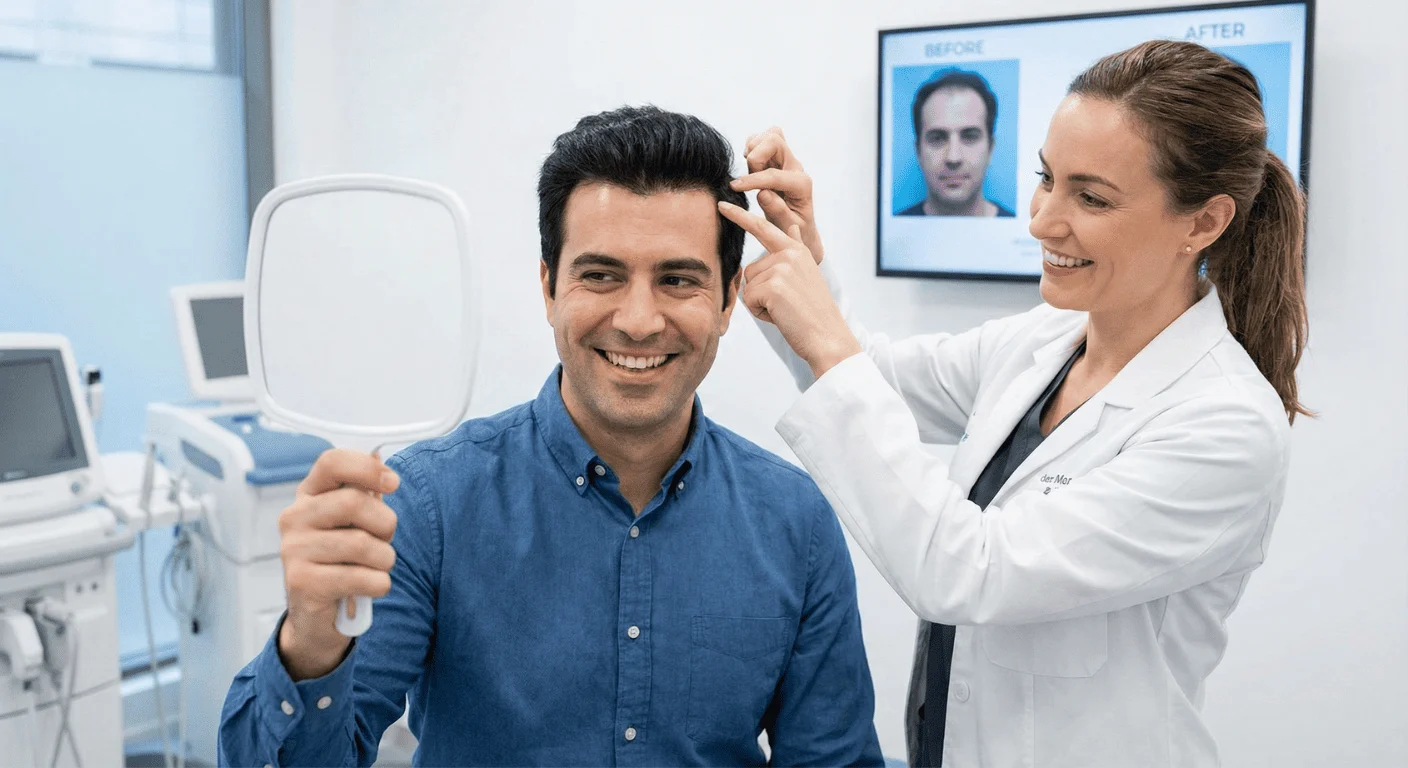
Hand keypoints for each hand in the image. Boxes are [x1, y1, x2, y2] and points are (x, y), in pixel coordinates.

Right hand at [276, 449, 398, 679]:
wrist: (316, 616)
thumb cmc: (341, 561)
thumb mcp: (352, 524)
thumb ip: (365, 496)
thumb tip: (382, 467)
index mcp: (308, 495)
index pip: (332, 462)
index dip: (367, 468)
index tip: (392, 483)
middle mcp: (294, 518)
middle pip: (354, 502)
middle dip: (386, 524)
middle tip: (384, 541)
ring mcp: (293, 551)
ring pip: (363, 544)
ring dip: (385, 560)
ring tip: (375, 568)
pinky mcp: (302, 583)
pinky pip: (362, 577)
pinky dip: (378, 584)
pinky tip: (369, 587)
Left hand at [718, 201, 860, 379]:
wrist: (828, 337)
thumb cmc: (814, 312)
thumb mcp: (807, 273)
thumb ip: (794, 251)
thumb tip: (792, 227)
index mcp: (798, 250)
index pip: (764, 227)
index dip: (741, 216)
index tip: (722, 205)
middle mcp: (790, 253)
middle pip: (751, 269)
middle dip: (755, 279)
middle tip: (744, 244)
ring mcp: (781, 267)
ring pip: (749, 286)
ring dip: (762, 304)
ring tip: (786, 310)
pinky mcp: (773, 286)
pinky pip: (750, 300)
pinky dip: (761, 313)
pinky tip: (782, 316)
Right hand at [731, 127, 823, 263]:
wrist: (798, 228)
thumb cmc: (792, 229)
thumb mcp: (786, 227)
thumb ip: (777, 210)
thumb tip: (763, 193)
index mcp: (801, 185)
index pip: (774, 175)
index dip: (752, 180)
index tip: (734, 187)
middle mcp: (796, 168)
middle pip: (775, 141)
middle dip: (756, 156)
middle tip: (749, 176)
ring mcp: (787, 160)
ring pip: (771, 135)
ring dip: (755, 150)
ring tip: (751, 171)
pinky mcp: (778, 158)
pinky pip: (765, 139)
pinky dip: (753, 146)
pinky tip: (751, 166)